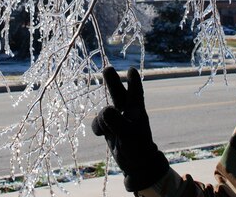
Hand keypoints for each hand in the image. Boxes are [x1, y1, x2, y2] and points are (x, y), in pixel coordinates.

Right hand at [91, 66, 169, 191]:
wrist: (136, 167)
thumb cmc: (138, 150)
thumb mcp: (129, 136)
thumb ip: (117, 122)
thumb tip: (105, 109)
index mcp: (137, 112)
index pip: (136, 93)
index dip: (133, 82)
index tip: (131, 70)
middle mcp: (127, 112)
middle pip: (118, 93)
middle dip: (112, 81)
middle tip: (107, 68)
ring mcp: (117, 119)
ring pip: (105, 110)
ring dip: (102, 118)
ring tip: (105, 131)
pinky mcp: (108, 128)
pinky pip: (98, 122)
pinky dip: (97, 127)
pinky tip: (100, 135)